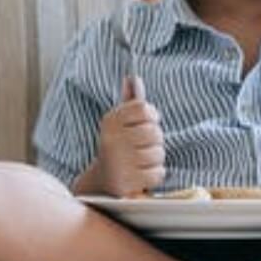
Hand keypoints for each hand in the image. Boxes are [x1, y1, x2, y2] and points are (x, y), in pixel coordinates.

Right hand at [81, 75, 164, 196]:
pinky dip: (154, 175)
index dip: (151, 118)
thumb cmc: (119, 147)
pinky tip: (141, 175)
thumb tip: (133, 77)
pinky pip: (158, 173)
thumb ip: (130, 101)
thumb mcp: (121, 123)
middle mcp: (111, 139)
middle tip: (142, 147)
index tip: (144, 125)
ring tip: (140, 162)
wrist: (101, 182)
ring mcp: (117, 162)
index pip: (145, 109)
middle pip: (155, 132)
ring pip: (158, 153)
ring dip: (155, 160)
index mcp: (110, 121)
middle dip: (154, 141)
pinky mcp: (125, 183)